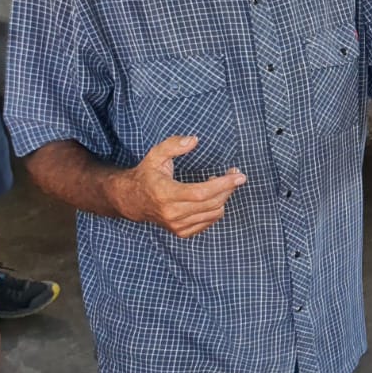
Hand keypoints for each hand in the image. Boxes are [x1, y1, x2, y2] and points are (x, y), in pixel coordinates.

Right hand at [117, 135, 245, 237]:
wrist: (132, 200)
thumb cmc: (147, 175)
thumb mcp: (155, 155)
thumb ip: (173, 145)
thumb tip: (194, 140)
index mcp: (165, 194)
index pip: (201, 193)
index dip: (223, 184)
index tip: (239, 176)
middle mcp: (172, 213)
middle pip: (212, 203)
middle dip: (228, 188)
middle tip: (234, 174)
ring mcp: (177, 225)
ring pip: (214, 214)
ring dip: (222, 197)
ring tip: (216, 182)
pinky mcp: (181, 232)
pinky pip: (209, 222)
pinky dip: (215, 208)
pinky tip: (210, 197)